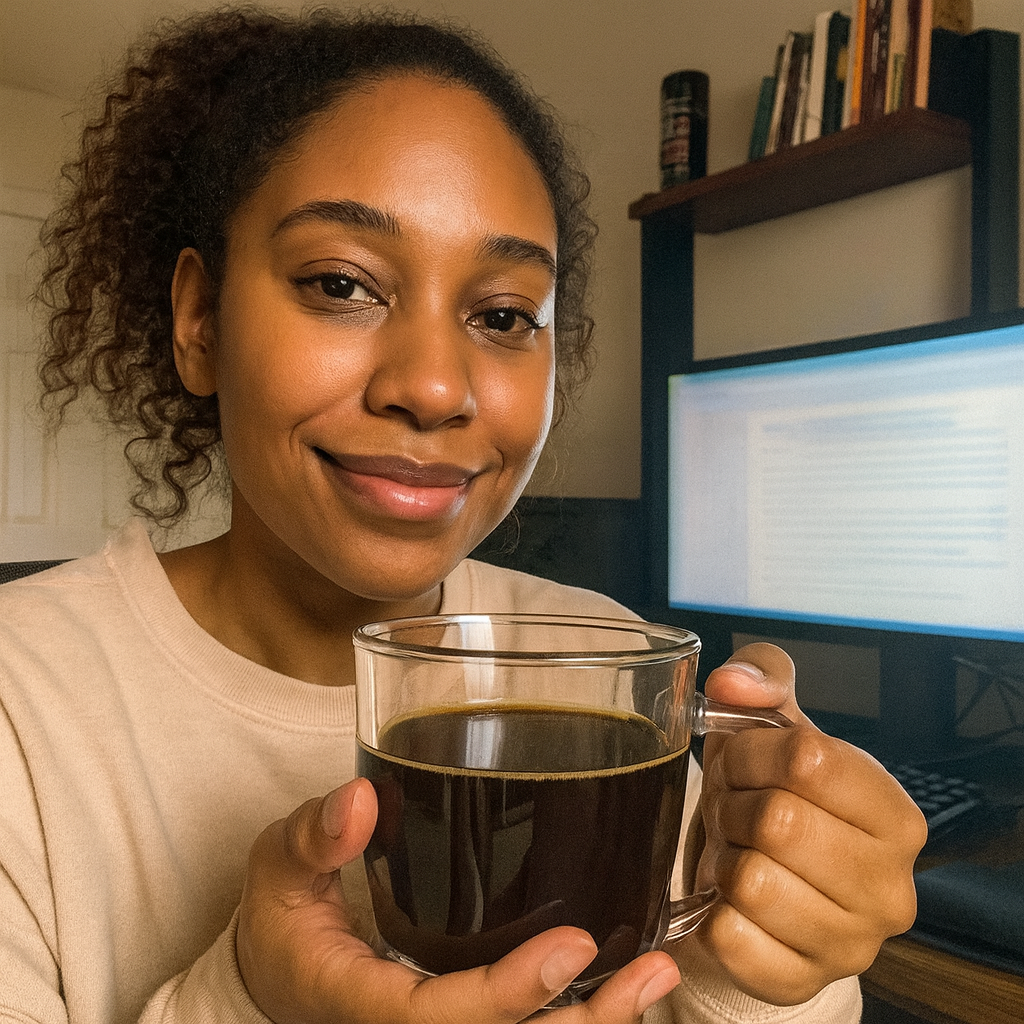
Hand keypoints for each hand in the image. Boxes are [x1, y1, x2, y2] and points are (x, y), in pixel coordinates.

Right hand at [236, 778, 680, 1023]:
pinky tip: (631, 979)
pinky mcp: (462, 1018)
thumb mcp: (277, 869)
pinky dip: (579, 1015)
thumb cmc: (283, 916)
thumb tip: (358, 802)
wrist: (279, 971)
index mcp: (360, 1004)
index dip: (508, 996)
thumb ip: (313, 837)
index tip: (573, 949)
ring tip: (658, 972)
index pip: (439, 1018)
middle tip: (648, 969)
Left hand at [682, 643, 926, 1004]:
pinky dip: (710, 908)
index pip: (806, 759)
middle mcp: (890, 887)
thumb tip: (734, 684)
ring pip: (751, 881)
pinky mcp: (798, 982)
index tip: (741, 760)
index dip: (750, 751)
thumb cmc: (771, 792)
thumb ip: (760, 677)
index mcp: (896, 815)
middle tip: (731, 809)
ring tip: (734, 850)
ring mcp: (850, 945)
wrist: (761, 874)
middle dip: (732, 805)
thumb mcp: (773, 723)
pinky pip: (728, 936)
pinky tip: (728, 898)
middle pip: (776, 821)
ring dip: (722, 856)